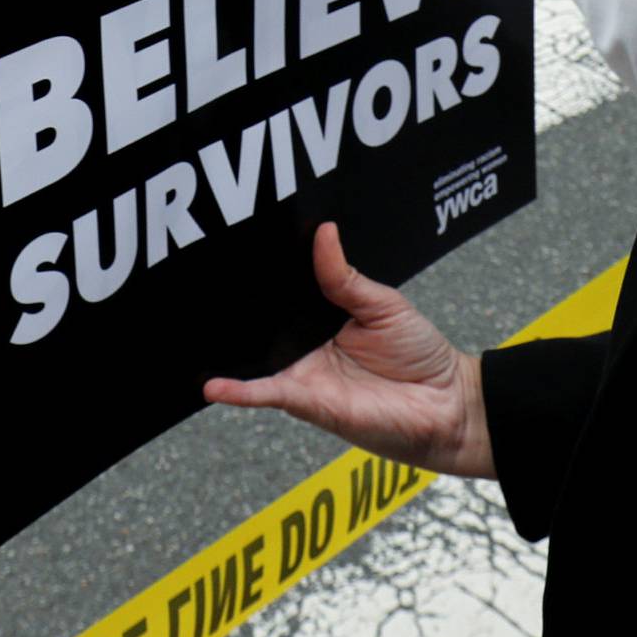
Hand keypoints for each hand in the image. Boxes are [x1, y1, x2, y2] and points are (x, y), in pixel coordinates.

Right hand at [203, 224, 494, 476]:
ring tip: (190, 329)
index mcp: (324, 318)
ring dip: (229, 350)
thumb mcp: (382, 303)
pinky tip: (214, 386)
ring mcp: (306, 376)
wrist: (446, 405)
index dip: (268, 276)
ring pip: (259, 360)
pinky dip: (241, 392)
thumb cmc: (419, 354)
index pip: (288, 295)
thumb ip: (345, 276)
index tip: (241, 246)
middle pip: (266, 326)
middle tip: (201, 283)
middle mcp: (309, 348)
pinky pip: (270, 394)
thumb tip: (323, 232)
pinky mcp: (310, 402)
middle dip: (237, 310)